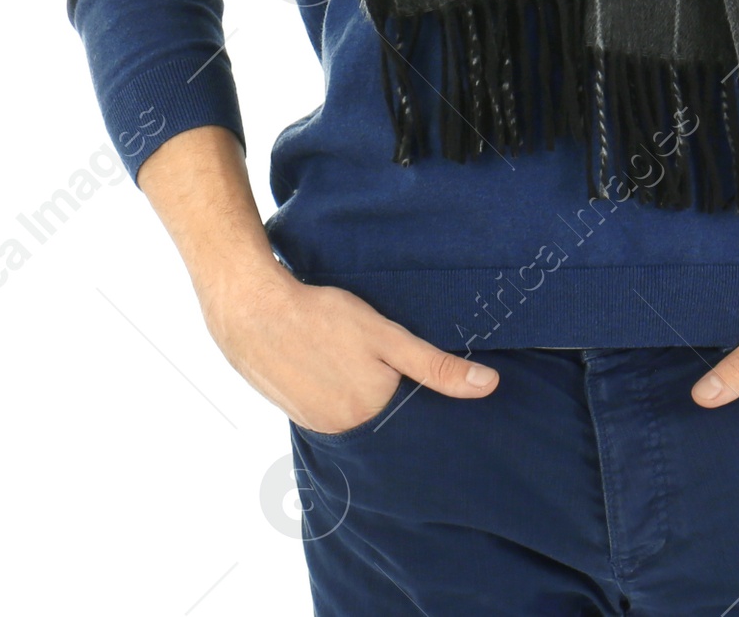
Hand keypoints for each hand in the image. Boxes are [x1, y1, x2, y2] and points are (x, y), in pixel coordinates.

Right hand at [202, 261, 498, 434]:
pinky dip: (331, 385)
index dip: (414, 385)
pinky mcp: (292, 408)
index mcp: (368, 415)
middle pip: (380, 411)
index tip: (405, 362)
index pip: (409, 411)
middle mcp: (341, 429)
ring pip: (352, 406)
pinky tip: (327, 361)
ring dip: (356, 387)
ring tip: (347, 354)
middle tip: (371, 352)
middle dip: (384, 387)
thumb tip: (488, 387)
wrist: (251, 308)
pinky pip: (325, 403)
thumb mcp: (387, 336)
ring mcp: (313, 422)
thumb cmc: (322, 316)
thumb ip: (435, 366)